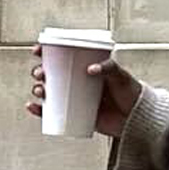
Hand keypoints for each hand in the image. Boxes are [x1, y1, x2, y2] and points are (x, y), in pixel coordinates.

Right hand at [27, 46, 143, 138]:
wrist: (137, 119)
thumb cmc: (131, 93)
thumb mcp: (120, 75)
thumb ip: (108, 68)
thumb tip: (89, 70)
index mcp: (84, 67)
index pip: (61, 56)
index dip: (45, 51)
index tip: (37, 50)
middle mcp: (76, 82)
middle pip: (50, 74)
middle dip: (39, 71)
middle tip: (41, 74)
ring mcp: (74, 99)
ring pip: (49, 92)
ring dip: (38, 89)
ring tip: (40, 91)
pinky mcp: (74, 116)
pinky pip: (52, 113)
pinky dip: (39, 111)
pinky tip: (31, 107)